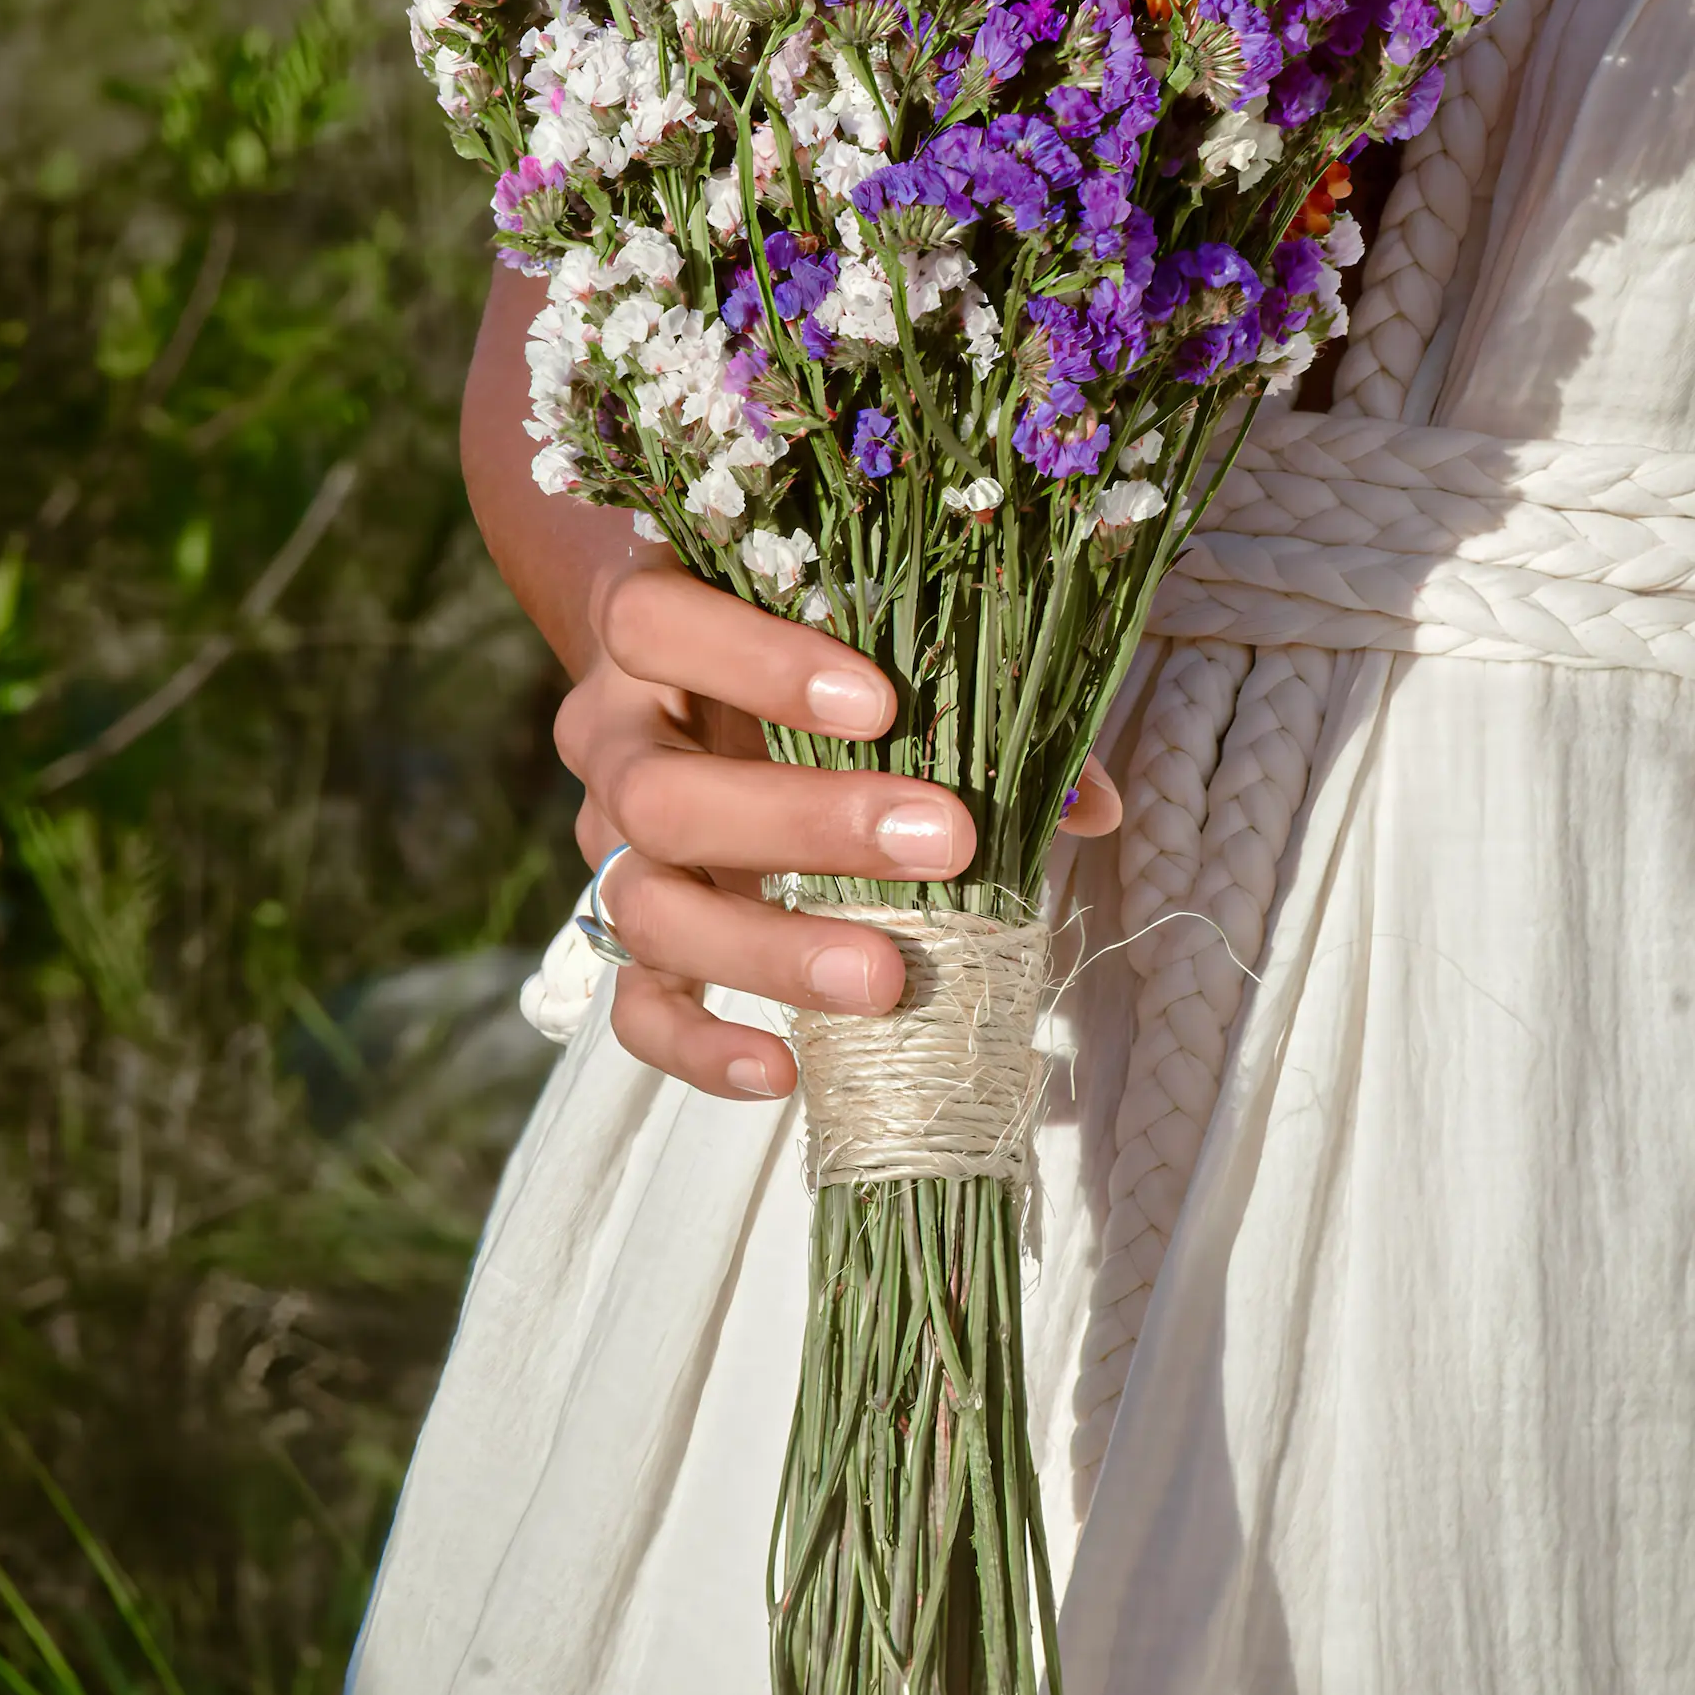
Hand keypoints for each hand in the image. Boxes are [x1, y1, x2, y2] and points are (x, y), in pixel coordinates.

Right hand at [554, 559, 1120, 1100]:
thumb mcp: (855, 646)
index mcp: (649, 635)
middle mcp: (611, 740)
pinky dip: (698, 1047)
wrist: (682, 674)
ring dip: (769, 947)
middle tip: (944, 839)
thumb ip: (960, 699)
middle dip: (805, 823)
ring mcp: (604, 845)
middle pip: (660, 795)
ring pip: (644, 908)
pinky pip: (635, 1006)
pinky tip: (784, 1071)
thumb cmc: (795, 652)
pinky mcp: (624, 934)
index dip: (758, 663)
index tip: (882, 704)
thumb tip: (1090, 804)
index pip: (656, 624)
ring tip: (887, 975)